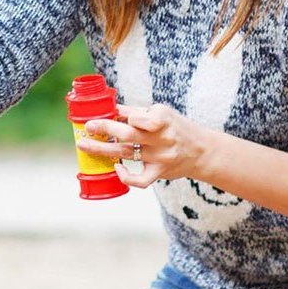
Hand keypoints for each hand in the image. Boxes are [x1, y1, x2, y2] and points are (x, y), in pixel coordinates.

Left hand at [77, 103, 214, 187]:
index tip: (103, 115)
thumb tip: (110, 108)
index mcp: (163, 119)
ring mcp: (161, 157)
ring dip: (102, 149)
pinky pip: (140, 180)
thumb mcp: (161, 114)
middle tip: (88, 128)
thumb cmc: (176, 128)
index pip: (139, 117)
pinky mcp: (160, 173)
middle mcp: (162, 138)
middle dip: (105, 129)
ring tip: (84, 145)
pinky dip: (126, 177)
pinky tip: (116, 168)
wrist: (203, 151)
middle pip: (129, 134)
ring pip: (127, 154)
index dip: (121, 117)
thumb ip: (136, 112)